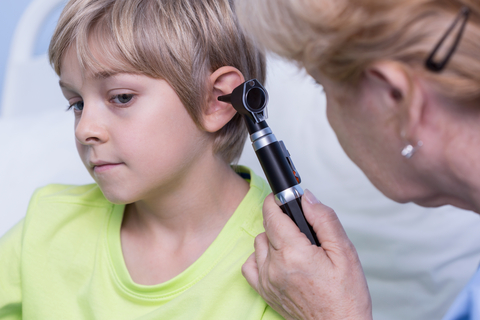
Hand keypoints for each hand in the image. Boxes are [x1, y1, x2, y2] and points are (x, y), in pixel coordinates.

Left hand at [242, 190, 371, 319]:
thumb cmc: (346, 295)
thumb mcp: (345, 252)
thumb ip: (324, 220)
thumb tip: (307, 198)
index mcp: (295, 254)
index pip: (272, 215)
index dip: (276, 201)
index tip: (283, 198)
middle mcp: (276, 267)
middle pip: (267, 227)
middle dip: (281, 219)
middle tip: (301, 227)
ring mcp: (267, 280)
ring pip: (258, 243)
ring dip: (273, 238)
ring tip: (294, 246)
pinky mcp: (264, 291)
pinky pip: (250, 264)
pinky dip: (260, 257)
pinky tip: (278, 259)